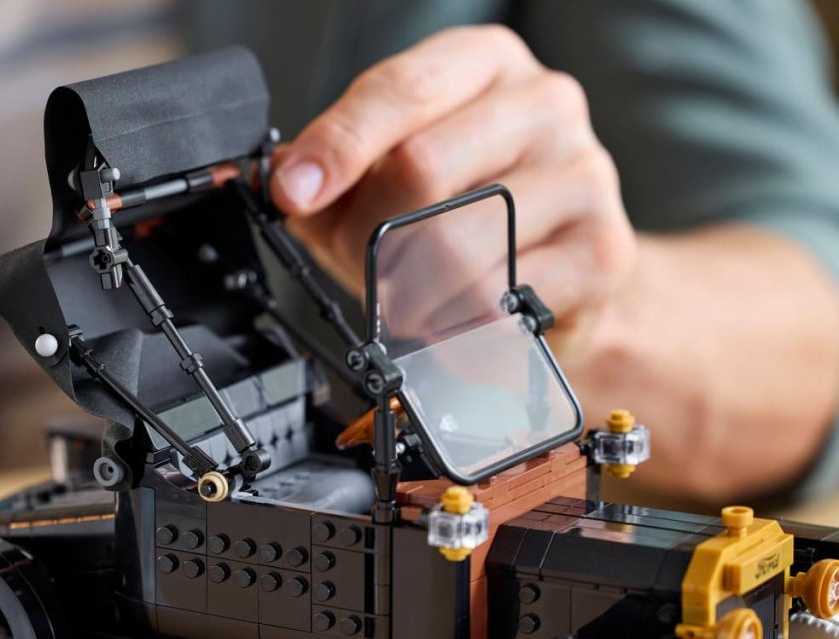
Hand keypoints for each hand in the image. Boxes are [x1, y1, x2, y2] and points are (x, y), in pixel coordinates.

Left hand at [270, 25, 635, 347]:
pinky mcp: (603, 247)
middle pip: (420, 169)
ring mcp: (583, 170)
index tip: (294, 192)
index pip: (399, 91)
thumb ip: (334, 173)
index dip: (337, 147)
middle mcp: (543, 101)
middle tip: (363, 269)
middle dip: (367, 237)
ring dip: (407, 293)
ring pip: (454, 244)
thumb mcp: (389, 175)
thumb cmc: (466, 212)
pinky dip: (453, 328)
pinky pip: (496, 301)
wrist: (560, 270)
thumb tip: (281, 181)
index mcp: (483, 63)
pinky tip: (454, 322)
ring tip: (409, 302)